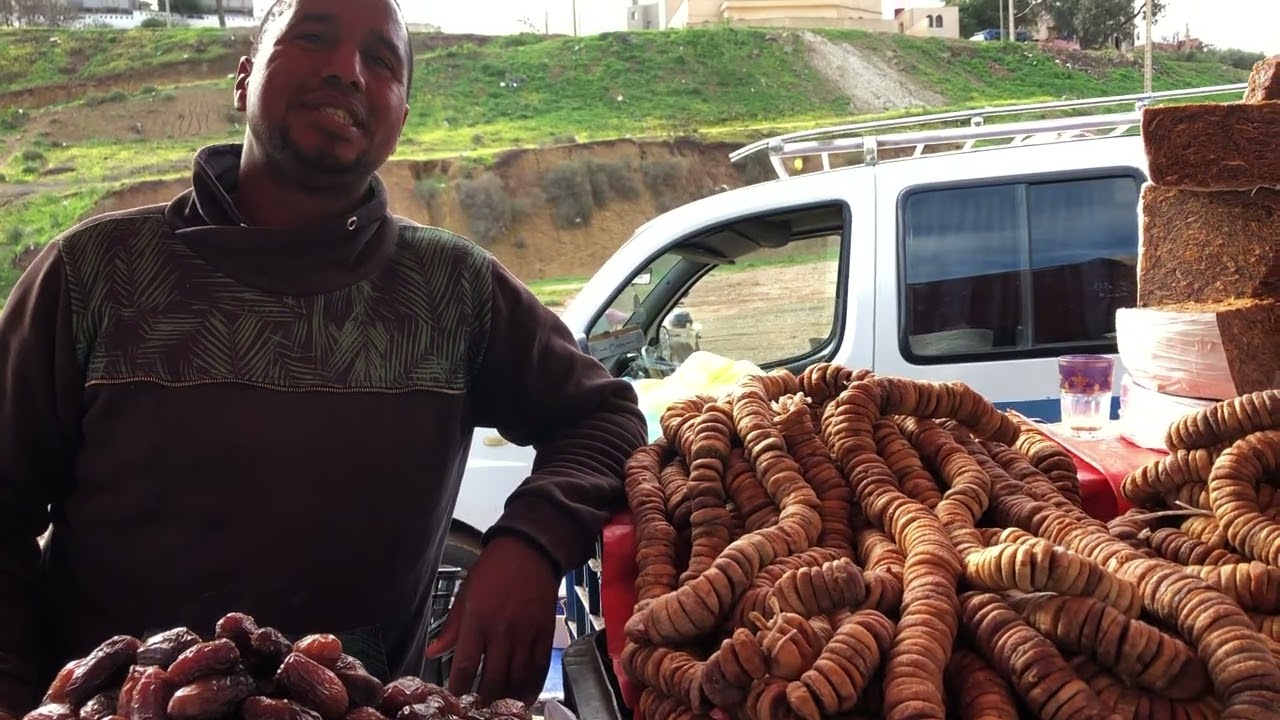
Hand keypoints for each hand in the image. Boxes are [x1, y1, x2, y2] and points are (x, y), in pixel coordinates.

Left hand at [425, 535, 559, 704]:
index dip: (460, 688)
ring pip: (517, 677)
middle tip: (478, 710)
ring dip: (508, 698)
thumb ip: (451, 627)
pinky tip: (525, 697)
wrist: (530, 550)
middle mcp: (502, 631)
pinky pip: (539, 666)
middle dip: (484, 700)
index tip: (455, 700)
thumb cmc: (494, 569)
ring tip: (499, 710)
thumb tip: (433, 652)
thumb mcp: (465, 594)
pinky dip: (532, 685)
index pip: (466, 665)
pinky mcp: (544, 632)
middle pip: (493, 678)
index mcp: (478, 621)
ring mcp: (526, 633)